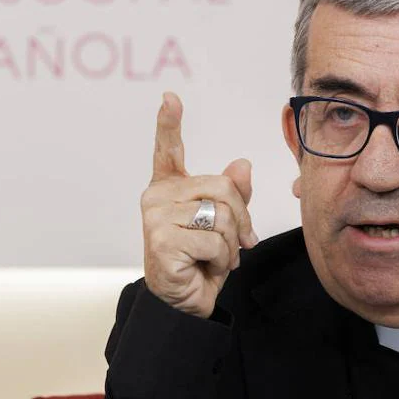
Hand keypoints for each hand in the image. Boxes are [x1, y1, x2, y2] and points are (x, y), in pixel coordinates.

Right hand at [141, 92, 258, 318]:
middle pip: (223, 187)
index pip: (167, 149)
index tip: (169, 97)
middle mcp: (156, 197)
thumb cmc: (200, 258)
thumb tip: (243, 165)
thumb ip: (233, 193)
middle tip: (238, 243)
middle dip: (242, 219)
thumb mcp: (223, 222)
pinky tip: (205, 268)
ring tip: (215, 258)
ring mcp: (155, 219)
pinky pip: (214, 242)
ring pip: (222, 216)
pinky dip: (222, 260)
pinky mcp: (161, 242)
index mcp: (169, 187)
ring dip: (232, 244)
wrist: (184, 301)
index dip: (168, 122)